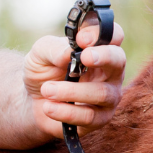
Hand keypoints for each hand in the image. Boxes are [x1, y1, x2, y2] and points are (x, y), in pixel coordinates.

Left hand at [24, 17, 125, 140]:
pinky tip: (48, 107)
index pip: (113, 34)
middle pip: (118, 60)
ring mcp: (108, 96)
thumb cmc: (44, 71)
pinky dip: (66, 112)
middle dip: (103, 57)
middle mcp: (110, 71)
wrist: (33, 102)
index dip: (100, 34)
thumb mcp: (40, 54)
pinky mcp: (99, 119)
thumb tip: (69, 52)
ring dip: (72, 91)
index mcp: (99, 48)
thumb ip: (53, 48)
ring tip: (47, 90)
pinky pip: (89, 116)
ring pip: (102, 93)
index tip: (80, 40)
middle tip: (83, 58)